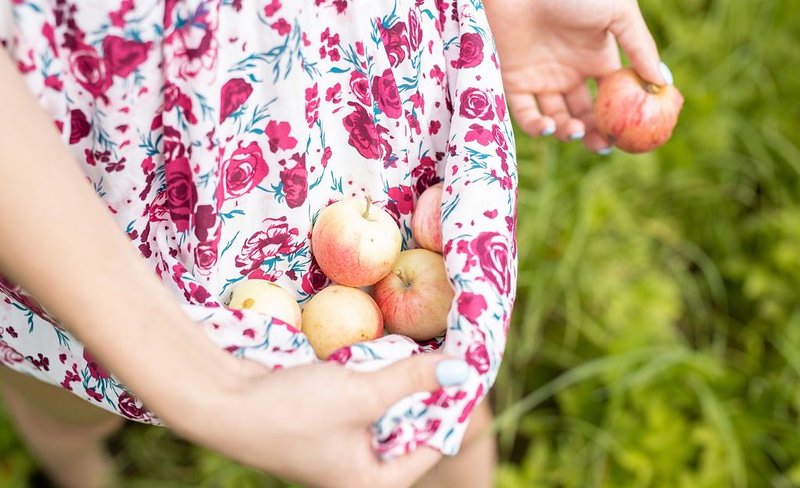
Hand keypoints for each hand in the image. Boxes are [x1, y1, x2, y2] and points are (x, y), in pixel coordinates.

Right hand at [166, 354, 467, 487]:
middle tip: (449, 359)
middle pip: (407, 431)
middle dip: (427, 396)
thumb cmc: (293, 410)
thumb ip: (410, 380)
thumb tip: (462, 371)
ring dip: (401, 386)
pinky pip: (362, 406)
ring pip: (384, 415)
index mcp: (369, 483)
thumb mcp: (360, 393)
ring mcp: (337, 449)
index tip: (468, 374)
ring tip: (425, 354)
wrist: (220, 403)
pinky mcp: (322, 426)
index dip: (450, 410)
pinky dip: (375, 383)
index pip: (429, 449)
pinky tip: (385, 357)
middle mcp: (355, 472)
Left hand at [486, 0, 670, 151]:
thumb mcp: (618, 14)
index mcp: (597, 57)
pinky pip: (526, 114)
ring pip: (557, 118)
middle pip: (585, 114)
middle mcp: (570, 71)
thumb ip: (640, 48)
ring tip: (576, 131)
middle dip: (595, 134)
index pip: (613, 97)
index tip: (630, 135)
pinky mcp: (514, 81)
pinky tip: (549, 127)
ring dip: (568, 132)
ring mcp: (542, 77)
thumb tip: (663, 84)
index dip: (621, 117)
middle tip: (603, 146)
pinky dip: (537, 127)